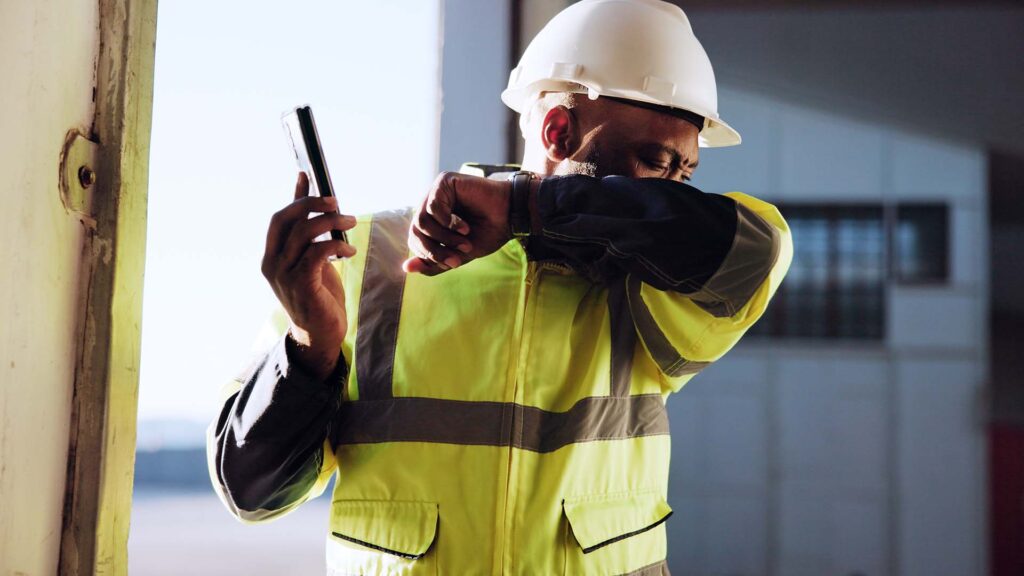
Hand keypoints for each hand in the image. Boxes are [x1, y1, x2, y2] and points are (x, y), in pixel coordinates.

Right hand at [261, 172, 357, 379]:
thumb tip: (313, 208)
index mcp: (271, 256)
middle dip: (311, 204)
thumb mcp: (312, 261)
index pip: (279, 218)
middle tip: (335, 201)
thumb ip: (311, 237)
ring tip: (350, 222)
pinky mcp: (302, 285)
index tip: (307, 175)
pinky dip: (336, 245)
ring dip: (330, 222)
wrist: (320, 335)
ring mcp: (284, 275)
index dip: (295, 196)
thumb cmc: (318, 296)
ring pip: (304, 233)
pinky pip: (317, 253)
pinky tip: (349, 250)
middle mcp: (272, 264)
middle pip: (286, 219)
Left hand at [403, 172, 511, 275]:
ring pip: (422, 221)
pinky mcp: (444, 182)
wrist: (511, 217)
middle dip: (434, 250)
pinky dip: (448, 222)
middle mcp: (430, 205)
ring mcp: (436, 192)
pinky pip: (433, 207)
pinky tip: (464, 226)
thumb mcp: (458, 254)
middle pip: (415, 231)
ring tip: (465, 240)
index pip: (415, 240)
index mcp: (431, 221)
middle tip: (455, 259)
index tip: (453, 263)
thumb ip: (433, 262)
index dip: (429, 255)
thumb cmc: (488, 233)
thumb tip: (406, 268)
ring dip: (444, 237)